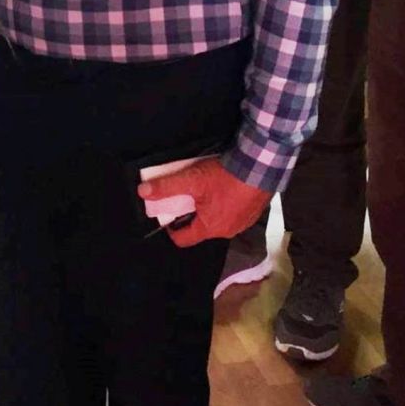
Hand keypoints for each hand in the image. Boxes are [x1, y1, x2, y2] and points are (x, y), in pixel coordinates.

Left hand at [136, 158, 272, 248]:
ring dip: (210, 209)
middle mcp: (227, 231)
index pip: (184, 239)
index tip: (167, 215)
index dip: (171, 228)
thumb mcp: (192, 180)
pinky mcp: (254, 212)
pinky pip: (233, 213)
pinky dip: (226, 205)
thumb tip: (143, 192)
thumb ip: (166, 186)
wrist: (261, 166)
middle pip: (201, 228)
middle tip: (187, 196)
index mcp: (211, 228)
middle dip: (191, 214)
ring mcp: (243, 223)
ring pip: (218, 220)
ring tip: (206, 190)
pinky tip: (225, 189)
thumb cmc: (226, 177)